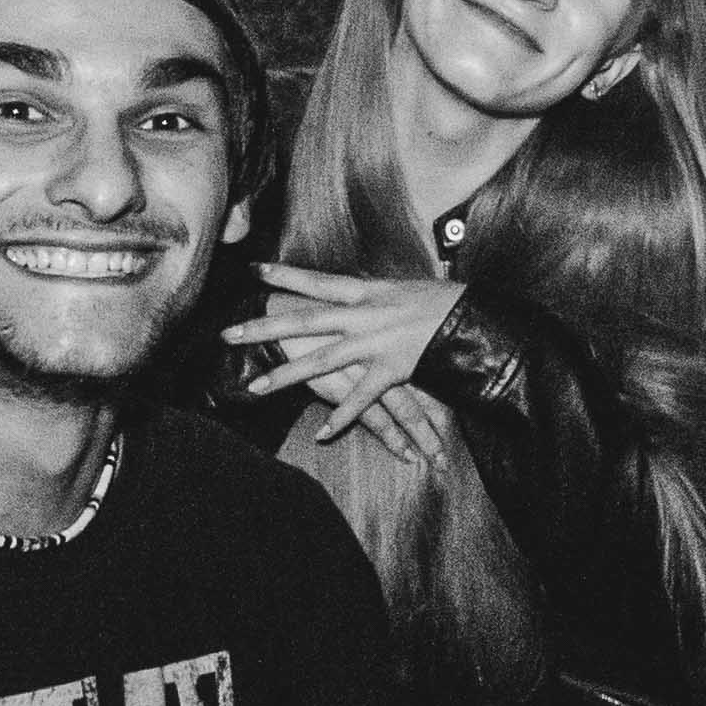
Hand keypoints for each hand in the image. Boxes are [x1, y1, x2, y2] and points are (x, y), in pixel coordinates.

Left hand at [226, 263, 463, 442]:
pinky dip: (342, 417)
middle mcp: (365, 316)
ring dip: (286, 377)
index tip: (255, 271)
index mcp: (369, 291)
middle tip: (229, 333)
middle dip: (264, 328)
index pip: (318, 281)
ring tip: (255, 389)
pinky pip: (362, 399)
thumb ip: (377, 295)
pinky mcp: (392, 371)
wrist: (477, 318)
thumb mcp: (405, 287)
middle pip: (305, 321)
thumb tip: (357, 292)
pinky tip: (322, 434)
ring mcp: (376, 344)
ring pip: (322, 362)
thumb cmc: (445, 300)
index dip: (286, 275)